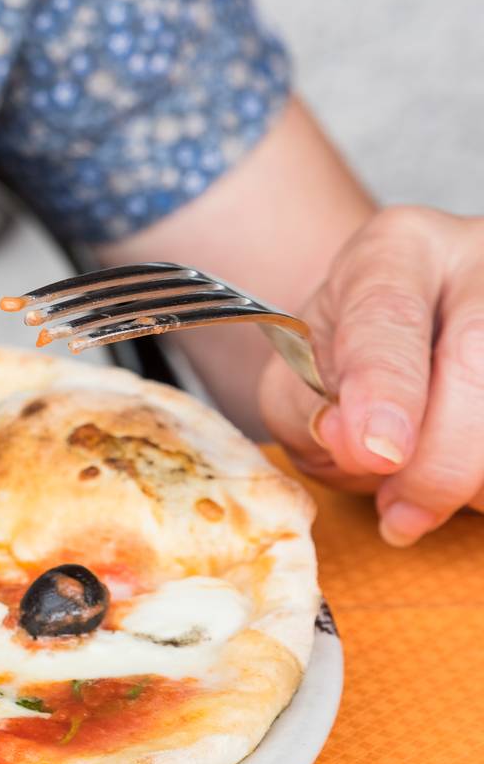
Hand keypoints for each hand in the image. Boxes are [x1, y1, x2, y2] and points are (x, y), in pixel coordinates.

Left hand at [261, 206, 483, 544]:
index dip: (386, 387)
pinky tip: (462, 484)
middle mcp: (476, 262)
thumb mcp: (297, 367)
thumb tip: (359, 447)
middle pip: (478, 359)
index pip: (389, 313)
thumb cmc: (346, 350)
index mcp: (397, 250)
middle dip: (441, 459)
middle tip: (401, 513)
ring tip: (420, 490)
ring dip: (468, 481)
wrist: (412, 332)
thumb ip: (308, 406)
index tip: (376, 450)